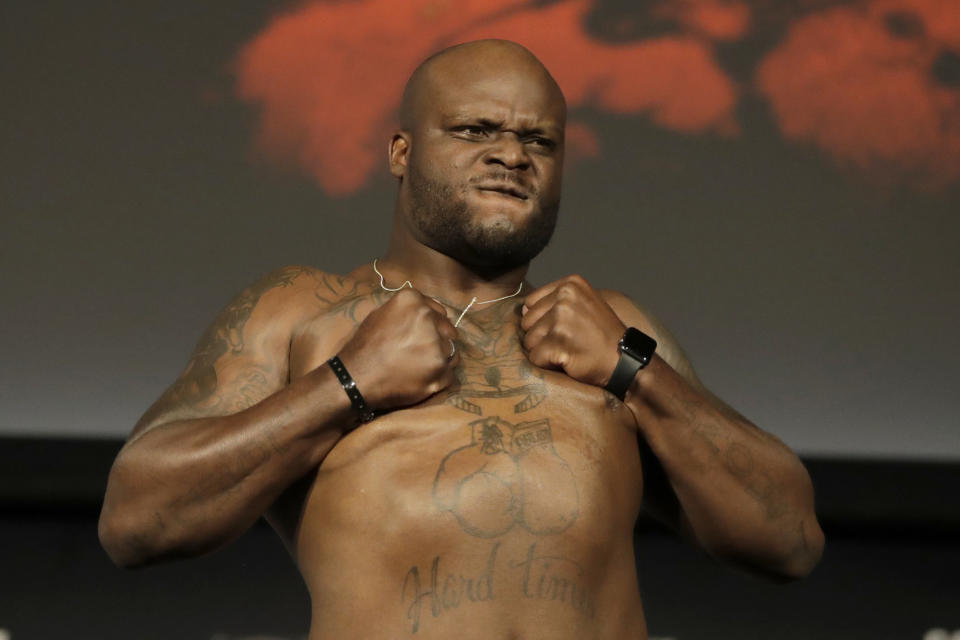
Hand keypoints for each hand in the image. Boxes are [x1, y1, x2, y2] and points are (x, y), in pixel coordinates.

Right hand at [338, 288, 458, 409]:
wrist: (355, 378)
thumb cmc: (364, 347)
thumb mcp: (380, 315)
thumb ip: (407, 311)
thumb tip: (428, 313)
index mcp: (413, 301)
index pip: (439, 312)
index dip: (433, 325)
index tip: (425, 335)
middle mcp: (428, 318)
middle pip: (448, 331)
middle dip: (439, 340)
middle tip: (420, 353)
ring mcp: (436, 346)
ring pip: (452, 352)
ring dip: (439, 359)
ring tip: (418, 367)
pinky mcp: (440, 370)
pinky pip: (450, 373)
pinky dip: (438, 377)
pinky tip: (420, 379)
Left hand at [520, 275, 625, 387]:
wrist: (626, 361)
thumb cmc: (602, 336)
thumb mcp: (583, 306)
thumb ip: (554, 302)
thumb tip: (522, 309)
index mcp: (570, 284)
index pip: (530, 303)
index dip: (544, 321)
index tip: (568, 328)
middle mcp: (565, 297)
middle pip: (527, 322)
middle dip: (543, 337)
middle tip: (569, 342)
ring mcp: (561, 319)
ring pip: (529, 341)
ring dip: (545, 352)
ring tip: (570, 351)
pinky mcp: (558, 342)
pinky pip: (535, 358)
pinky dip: (548, 365)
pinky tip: (569, 361)